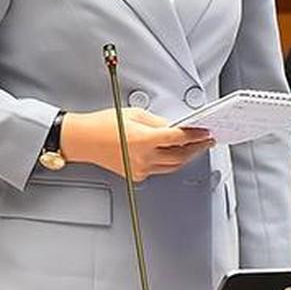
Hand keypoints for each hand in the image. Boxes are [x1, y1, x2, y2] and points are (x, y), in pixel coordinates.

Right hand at [58, 108, 213, 179]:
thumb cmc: (103, 124)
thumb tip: (174, 127)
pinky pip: (160, 170)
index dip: (196, 135)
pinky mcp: (136, 175)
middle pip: (180, 156)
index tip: (205, 132)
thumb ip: (158, 122)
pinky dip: (170, 162)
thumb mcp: (135, 114)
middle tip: (207, 140)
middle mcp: (143, 157)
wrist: (84, 140)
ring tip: (195, 148)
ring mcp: (140, 169)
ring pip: (173, 166)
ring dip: (186, 157)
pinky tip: (175, 155)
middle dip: (197, 148)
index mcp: (144, 139)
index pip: (179, 139)